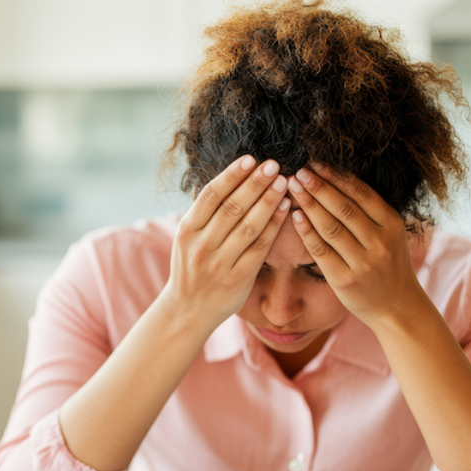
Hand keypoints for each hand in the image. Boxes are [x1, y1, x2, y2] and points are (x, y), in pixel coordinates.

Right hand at [163, 155, 290, 330]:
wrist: (188, 310)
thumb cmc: (191, 268)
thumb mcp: (185, 239)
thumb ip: (200, 212)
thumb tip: (213, 178)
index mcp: (187, 230)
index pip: (211, 196)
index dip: (232, 175)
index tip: (250, 159)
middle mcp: (201, 246)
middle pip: (232, 207)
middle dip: (254, 183)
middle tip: (273, 164)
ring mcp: (220, 263)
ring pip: (248, 226)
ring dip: (268, 201)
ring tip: (284, 181)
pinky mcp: (238, 278)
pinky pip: (260, 247)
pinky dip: (274, 225)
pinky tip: (285, 208)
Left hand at [286, 163, 425, 327]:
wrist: (397, 308)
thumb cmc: (389, 266)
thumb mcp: (391, 235)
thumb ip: (371, 213)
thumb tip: (337, 180)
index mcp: (393, 225)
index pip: (361, 193)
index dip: (337, 177)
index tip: (316, 162)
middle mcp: (380, 242)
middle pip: (344, 208)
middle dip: (319, 187)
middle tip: (300, 170)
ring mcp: (363, 262)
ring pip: (331, 227)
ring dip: (309, 204)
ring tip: (293, 187)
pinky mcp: (345, 280)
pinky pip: (321, 251)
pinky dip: (307, 232)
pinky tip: (295, 215)